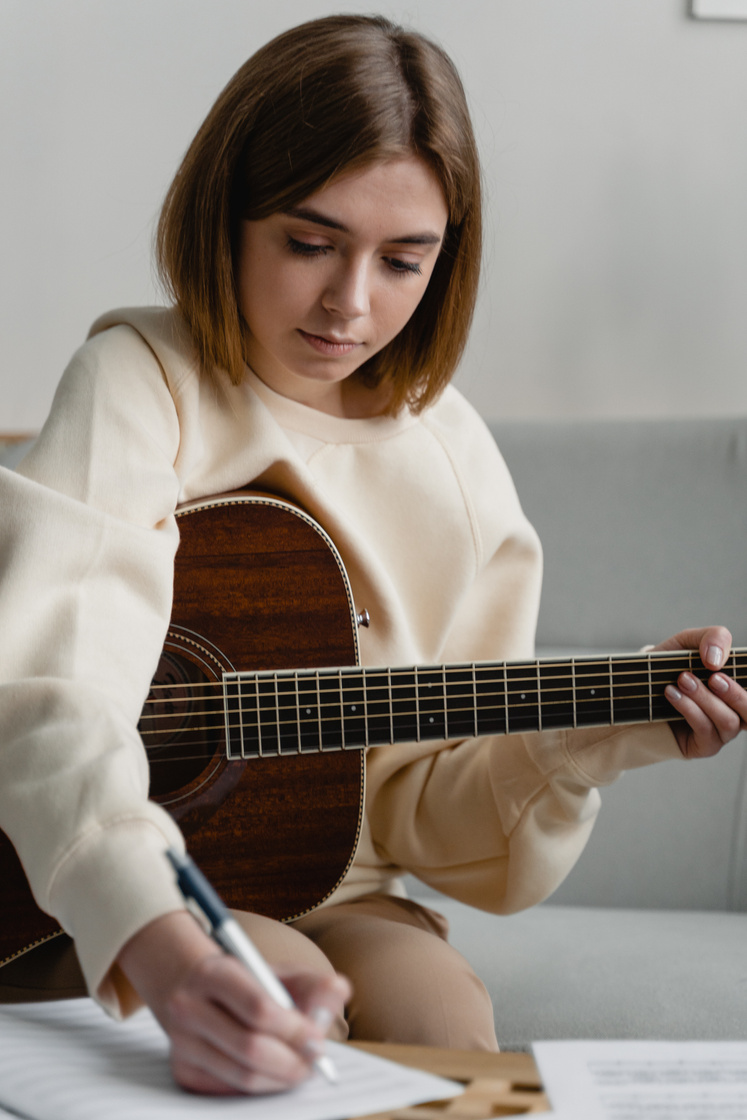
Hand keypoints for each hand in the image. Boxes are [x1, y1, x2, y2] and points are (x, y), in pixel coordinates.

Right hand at [116, 911, 349, 1094]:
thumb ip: (313, 981)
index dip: (294, 1029)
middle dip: (292, 1060)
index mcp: (213, 973)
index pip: (258, 1008)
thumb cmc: (245, 980)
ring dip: (280, 1078)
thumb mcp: (277, 970)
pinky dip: (260, 1087)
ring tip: (301, 1068)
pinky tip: (274, 1074)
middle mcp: (189, 1008)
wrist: (188, 985)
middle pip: (250, 1048)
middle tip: (315, 1061)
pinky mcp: (182, 1072)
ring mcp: (181, 1043)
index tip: (319, 1039)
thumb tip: (338, 993)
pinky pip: (229, 1091)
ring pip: (241, 1076)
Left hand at [654, 626, 746, 758]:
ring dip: (705, 698)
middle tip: (713, 676)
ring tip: (682, 680)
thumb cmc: (672, 664)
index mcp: (740, 685)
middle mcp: (737, 709)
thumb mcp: (690, 641)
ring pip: (729, 721)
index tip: (726, 672)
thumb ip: (712, 638)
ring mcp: (723, 730)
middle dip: (735, 693)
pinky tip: (672, 693)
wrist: (641, 685)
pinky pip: (706, 730)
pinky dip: (689, 709)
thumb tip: (716, 660)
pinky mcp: (706, 745)